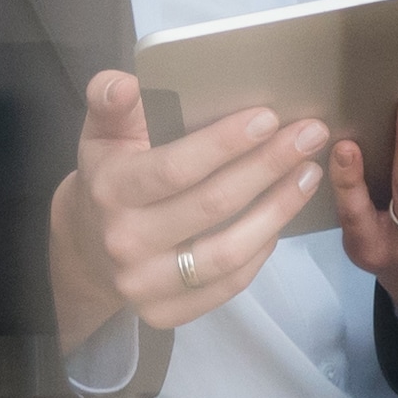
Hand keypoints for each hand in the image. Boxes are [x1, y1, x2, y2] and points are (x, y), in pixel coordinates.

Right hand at [51, 72, 327, 351]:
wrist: (87, 245)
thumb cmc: (111, 175)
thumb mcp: (102, 133)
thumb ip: (110, 102)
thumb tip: (127, 84)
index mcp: (111, 190)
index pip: (175, 168)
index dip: (225, 144)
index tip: (269, 117)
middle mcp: (125, 242)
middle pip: (212, 206)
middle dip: (269, 166)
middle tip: (311, 135)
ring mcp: (144, 284)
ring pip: (228, 252)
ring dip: (278, 211)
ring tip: (309, 174)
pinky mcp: (165, 313)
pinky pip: (229, 284)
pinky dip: (262, 251)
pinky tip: (282, 217)